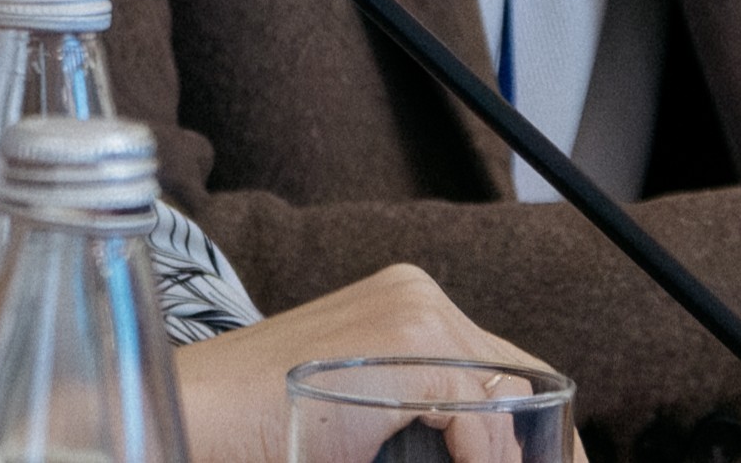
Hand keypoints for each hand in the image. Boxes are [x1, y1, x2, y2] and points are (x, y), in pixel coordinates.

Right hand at [172, 265, 559, 462]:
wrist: (196, 414)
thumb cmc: (259, 424)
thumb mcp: (353, 407)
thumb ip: (414, 412)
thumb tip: (483, 449)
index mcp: (404, 301)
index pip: (501, 368)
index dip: (533, 430)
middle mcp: (416, 294)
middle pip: (518, 379)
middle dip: (544, 445)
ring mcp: (414, 316)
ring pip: (507, 400)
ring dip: (511, 456)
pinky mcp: (408, 351)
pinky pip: (481, 418)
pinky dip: (487, 460)